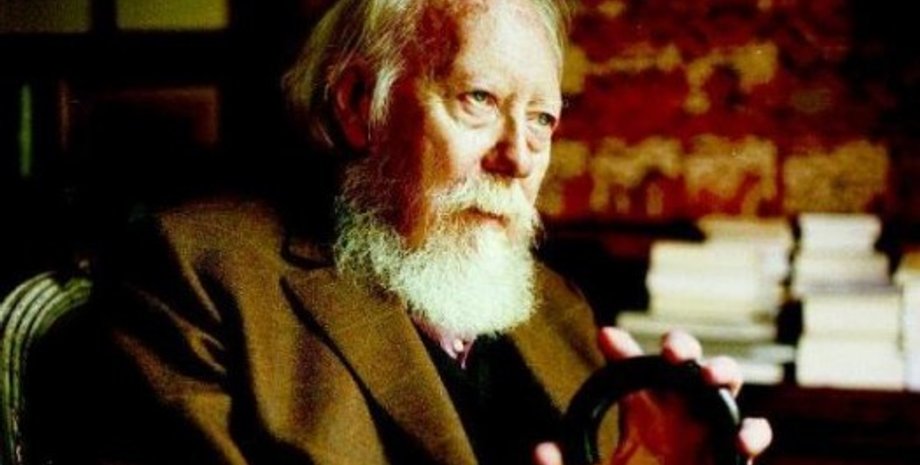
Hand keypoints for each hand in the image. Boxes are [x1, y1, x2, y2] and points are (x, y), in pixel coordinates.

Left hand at [534, 327, 771, 464]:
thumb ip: (569, 462)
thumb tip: (542, 449)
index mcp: (645, 404)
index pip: (632, 367)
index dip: (621, 349)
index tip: (606, 339)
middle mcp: (679, 406)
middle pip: (686, 361)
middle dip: (682, 347)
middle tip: (672, 353)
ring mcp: (710, 425)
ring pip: (725, 385)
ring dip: (722, 372)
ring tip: (710, 377)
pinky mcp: (732, 454)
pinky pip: (751, 436)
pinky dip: (753, 432)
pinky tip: (740, 437)